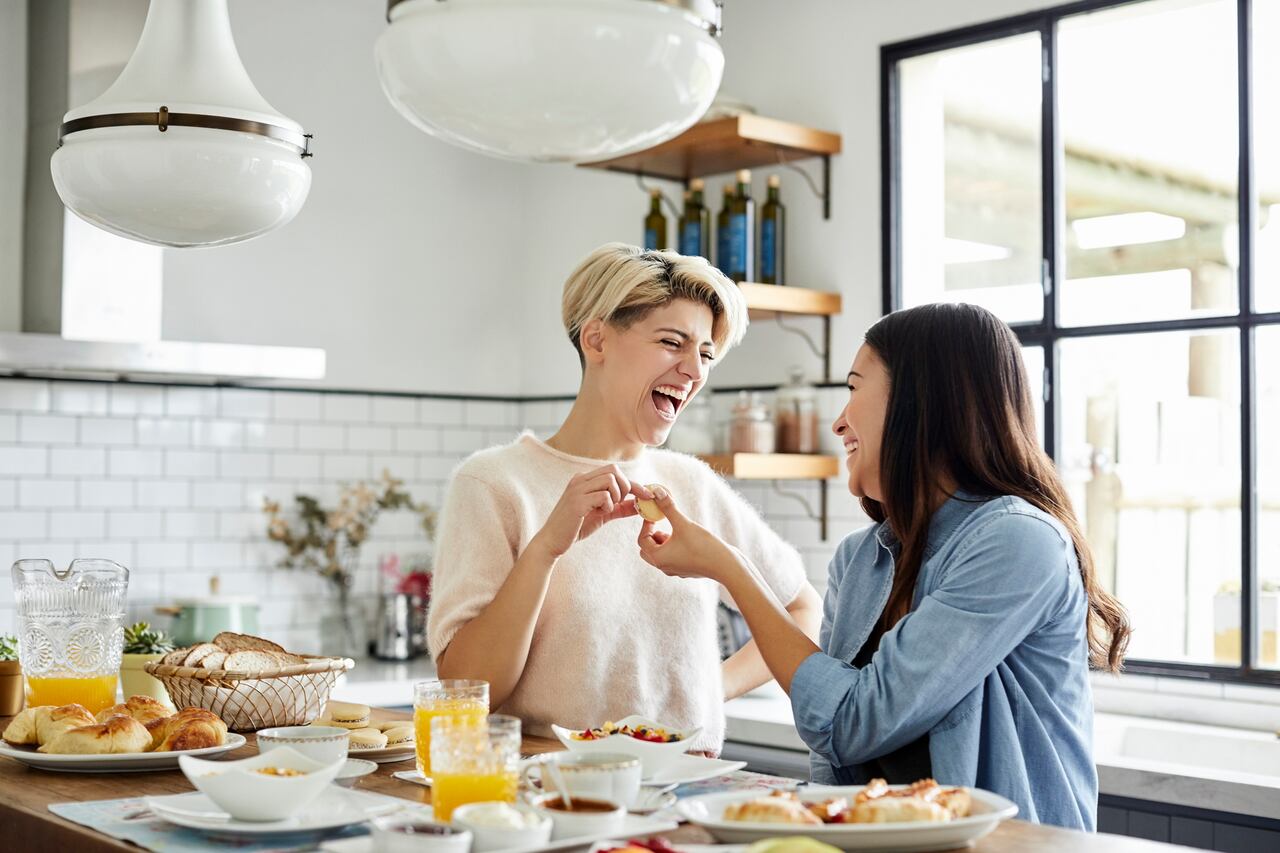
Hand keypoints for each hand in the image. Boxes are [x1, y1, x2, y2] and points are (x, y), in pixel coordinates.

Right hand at [533, 465, 653, 558]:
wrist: (552, 541)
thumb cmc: (576, 528)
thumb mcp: (602, 515)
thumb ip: (620, 508)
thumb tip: (640, 504)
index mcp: (584, 480)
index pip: (614, 472)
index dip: (634, 483)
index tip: (648, 495)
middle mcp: (580, 480)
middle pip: (614, 470)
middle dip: (625, 487)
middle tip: (620, 504)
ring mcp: (577, 489)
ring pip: (610, 480)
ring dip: (616, 496)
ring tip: (607, 509)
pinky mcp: (577, 501)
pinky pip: (603, 495)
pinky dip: (608, 506)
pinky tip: (600, 513)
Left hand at [636, 486, 739, 582]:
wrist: (727, 566)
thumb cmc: (703, 546)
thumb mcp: (684, 524)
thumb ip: (668, 508)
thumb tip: (657, 491)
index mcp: (658, 558)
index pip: (642, 539)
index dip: (646, 524)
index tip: (654, 513)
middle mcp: (664, 567)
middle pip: (648, 549)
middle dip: (653, 534)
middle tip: (663, 523)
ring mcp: (675, 570)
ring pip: (661, 553)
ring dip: (664, 540)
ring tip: (677, 529)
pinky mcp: (686, 569)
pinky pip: (673, 557)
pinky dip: (674, 546)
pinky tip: (687, 537)